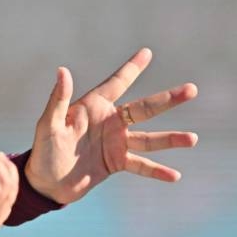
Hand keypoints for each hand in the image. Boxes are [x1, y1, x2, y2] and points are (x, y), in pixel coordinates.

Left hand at [26, 48, 197, 204]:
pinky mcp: (117, 163)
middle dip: (168, 99)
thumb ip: (58, 99)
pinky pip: (141, 165)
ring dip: (170, 139)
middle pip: (144, 108)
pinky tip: (174, 175)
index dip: (132, 68)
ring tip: (192, 139)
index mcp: (93, 107)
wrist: (45, 184)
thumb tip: (62, 71)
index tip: (147, 52)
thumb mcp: (48, 125)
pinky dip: (157, 171)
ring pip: (149, 139)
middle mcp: (109, 122)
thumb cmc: (43, 150)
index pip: (116, 83)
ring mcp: (115, 143)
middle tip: (192, 89)